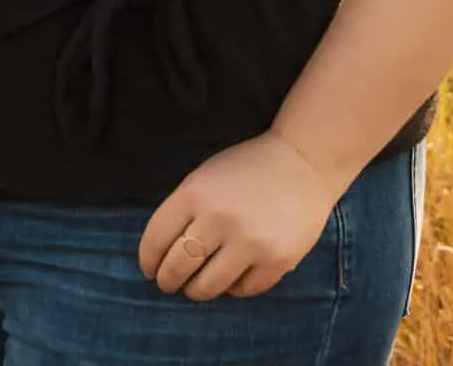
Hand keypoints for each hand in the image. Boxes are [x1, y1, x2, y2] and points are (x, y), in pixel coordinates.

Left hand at [136, 131, 346, 300]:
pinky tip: (233, 276)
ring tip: (199, 284)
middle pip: (177, 269)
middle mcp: (220, 219)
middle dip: (168, 281)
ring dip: (197, 290)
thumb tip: (160, 256)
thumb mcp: (205, 177)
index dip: (148, 261)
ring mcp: (250, 242)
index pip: (156, 240)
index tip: (150, 269)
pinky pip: (243, 291)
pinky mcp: (277, 260)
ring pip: (207, 288)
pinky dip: (234, 288)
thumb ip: (183, 212)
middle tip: (171, 283)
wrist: (304, 162)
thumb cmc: (247, 169)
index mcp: (195, 194)